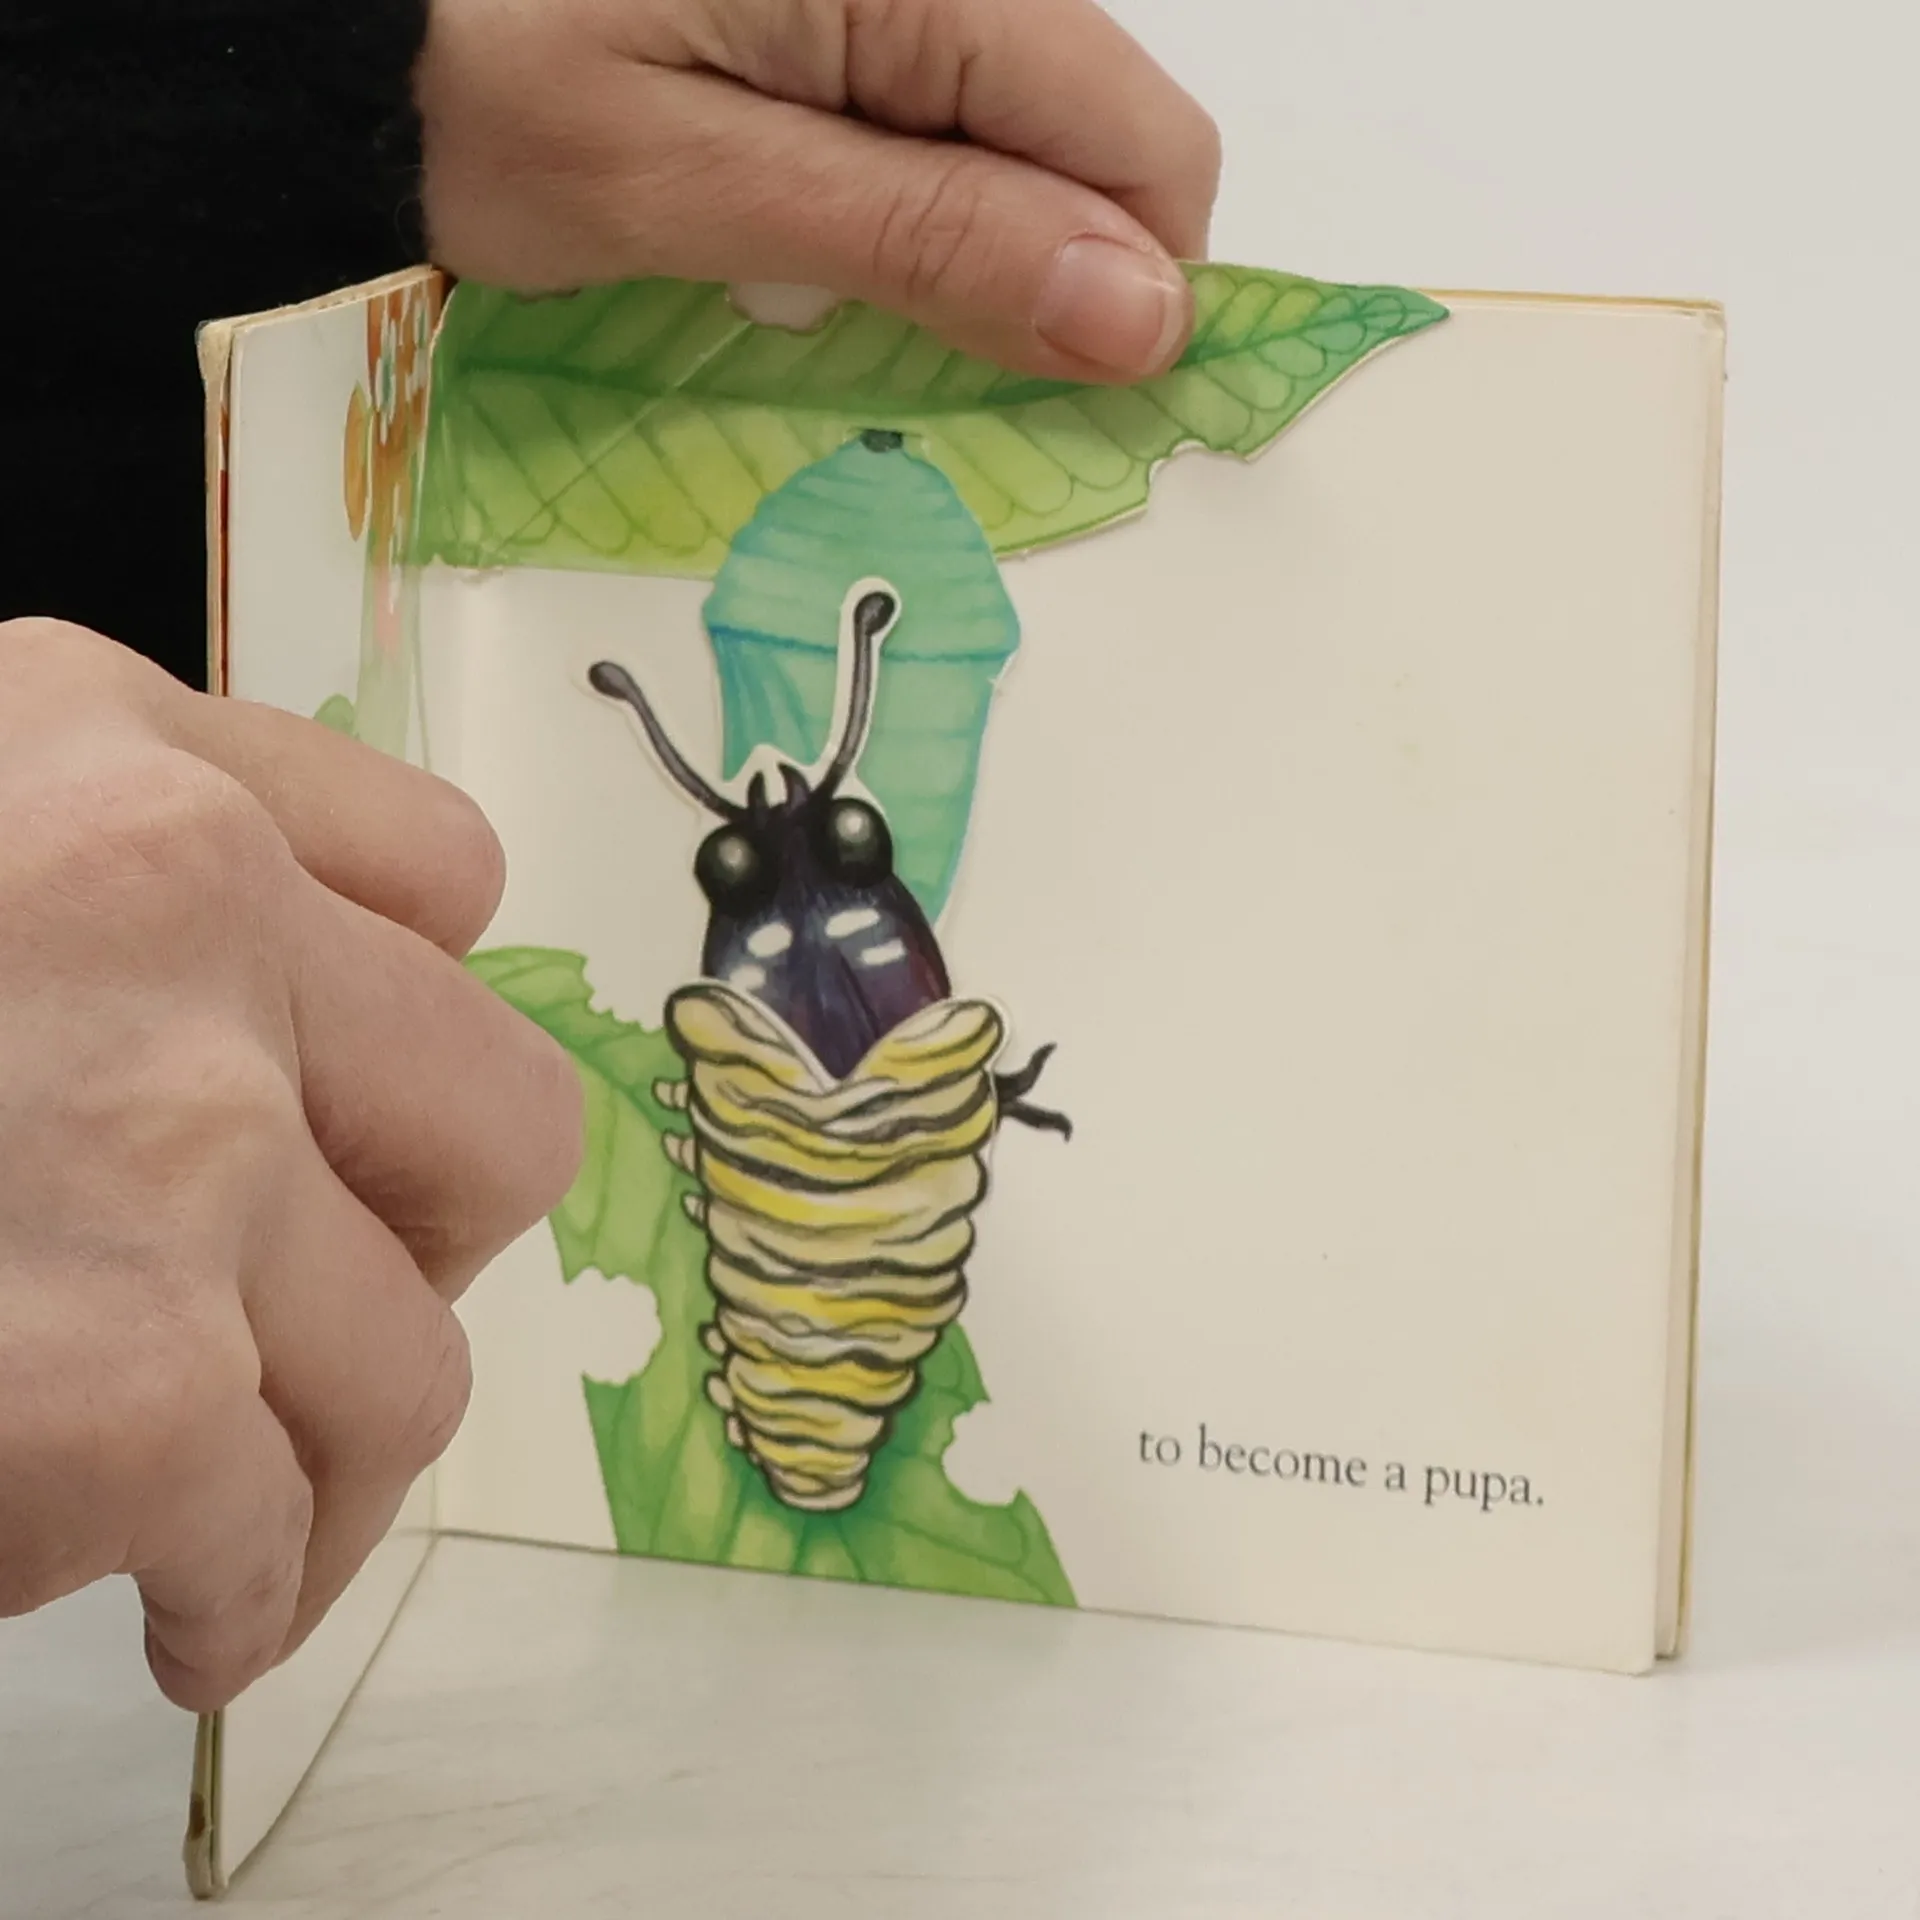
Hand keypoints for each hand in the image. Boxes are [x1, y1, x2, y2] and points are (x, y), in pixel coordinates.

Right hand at [0, 621, 582, 1710]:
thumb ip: (91, 892)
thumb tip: (279, 1037)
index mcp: (104, 756)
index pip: (442, 881)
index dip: (396, 1026)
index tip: (339, 1123)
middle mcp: (173, 907)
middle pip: (498, 1121)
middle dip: (415, 1249)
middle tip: (307, 1320)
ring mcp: (168, 1144)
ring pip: (415, 1349)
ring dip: (331, 1453)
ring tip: (232, 1510)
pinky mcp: (125, 1386)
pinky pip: (283, 1513)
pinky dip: (241, 1587)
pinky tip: (175, 1609)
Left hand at [417, 0, 1219, 380]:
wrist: (337, 12)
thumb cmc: (479, 90)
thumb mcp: (700, 188)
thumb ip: (933, 244)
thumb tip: (1143, 320)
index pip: (1146, 148)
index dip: (1123, 293)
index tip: (1035, 395)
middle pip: (1097, 140)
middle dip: (1035, 269)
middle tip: (882, 337)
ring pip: (1024, 139)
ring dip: (963, 242)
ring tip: (814, 274)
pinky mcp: (847, 10)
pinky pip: (942, 119)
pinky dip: (904, 201)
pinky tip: (803, 224)